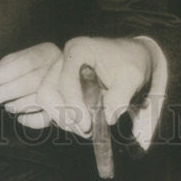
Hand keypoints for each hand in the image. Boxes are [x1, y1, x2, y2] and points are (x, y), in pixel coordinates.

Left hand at [0, 42, 60, 128]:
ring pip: (42, 98)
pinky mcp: (64, 107)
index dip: (7, 72)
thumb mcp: (20, 59)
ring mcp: (63, 87)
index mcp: (47, 52)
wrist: (64, 75)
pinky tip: (20, 118)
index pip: (28, 61)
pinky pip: (48, 117)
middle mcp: (59, 68)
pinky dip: (32, 120)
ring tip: (8, 106)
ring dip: (19, 105)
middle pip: (34, 80)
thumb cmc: (32, 67)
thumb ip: (4, 67)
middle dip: (9, 91)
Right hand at [37, 37, 154, 136]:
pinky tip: (83, 124)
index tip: (87, 125)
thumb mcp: (132, 78)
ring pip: (49, 100)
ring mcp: (60, 71)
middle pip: (48, 91)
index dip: (74, 105)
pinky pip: (54, 103)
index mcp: (78, 50)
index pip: (66, 80)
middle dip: (64, 114)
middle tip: (86, 130)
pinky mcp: (62, 84)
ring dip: (65, 118)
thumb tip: (108, 118)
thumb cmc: (131, 62)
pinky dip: (67, 117)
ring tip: (88, 129)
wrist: (132, 58)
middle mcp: (64, 59)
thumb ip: (120, 97)